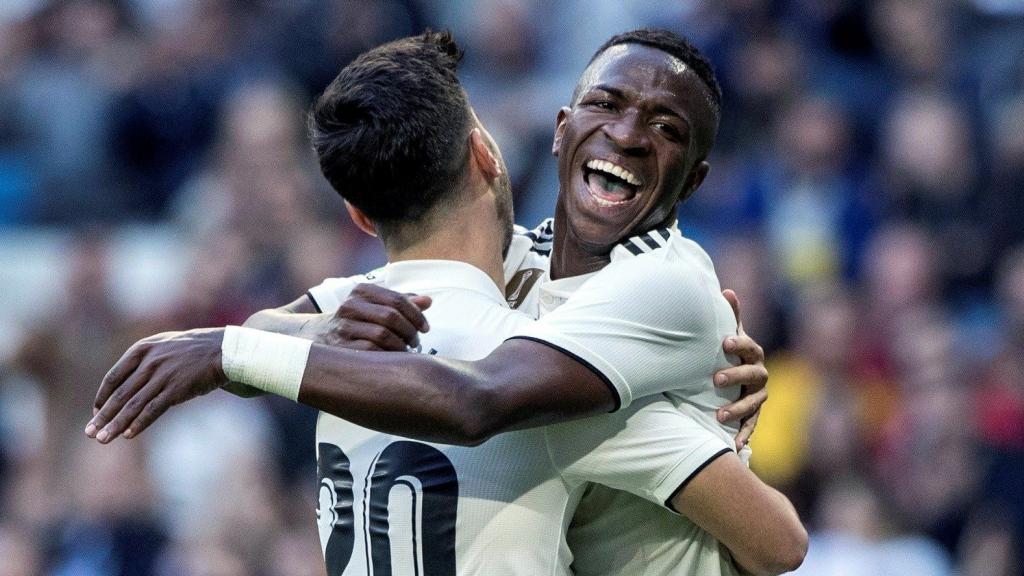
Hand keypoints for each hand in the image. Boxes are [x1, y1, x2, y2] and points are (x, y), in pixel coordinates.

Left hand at [86, 328, 227, 442]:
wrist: (224, 350)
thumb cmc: (194, 350)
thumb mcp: (164, 346)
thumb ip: (145, 362)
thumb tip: (126, 386)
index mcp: (142, 349)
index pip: (113, 377)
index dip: (102, 397)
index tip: (96, 412)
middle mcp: (149, 362)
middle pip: (120, 394)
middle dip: (103, 416)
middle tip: (90, 433)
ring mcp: (163, 375)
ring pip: (133, 405)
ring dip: (116, 424)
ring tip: (103, 439)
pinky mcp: (176, 389)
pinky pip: (153, 409)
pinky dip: (139, 423)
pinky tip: (128, 435)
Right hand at [314, 283, 431, 350]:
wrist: (319, 336)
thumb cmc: (358, 320)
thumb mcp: (376, 306)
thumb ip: (401, 302)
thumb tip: (428, 301)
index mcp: (362, 291)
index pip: (397, 299)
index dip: (416, 315)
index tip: (425, 328)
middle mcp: (350, 305)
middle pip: (391, 316)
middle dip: (409, 331)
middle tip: (415, 342)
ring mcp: (343, 327)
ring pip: (382, 335)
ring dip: (400, 346)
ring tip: (405, 350)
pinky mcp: (340, 347)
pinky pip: (371, 352)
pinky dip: (387, 356)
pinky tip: (391, 359)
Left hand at [714, 289, 767, 450]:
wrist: (736, 378)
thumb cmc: (729, 354)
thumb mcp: (730, 335)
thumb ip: (730, 316)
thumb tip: (726, 290)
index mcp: (752, 353)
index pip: (750, 347)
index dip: (740, 344)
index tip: (724, 343)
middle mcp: (759, 374)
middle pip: (753, 375)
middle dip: (736, 376)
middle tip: (716, 379)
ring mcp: (758, 396)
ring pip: (753, 403)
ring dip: (737, 409)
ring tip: (719, 415)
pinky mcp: (753, 415)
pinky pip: (751, 426)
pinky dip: (744, 435)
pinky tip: (735, 445)